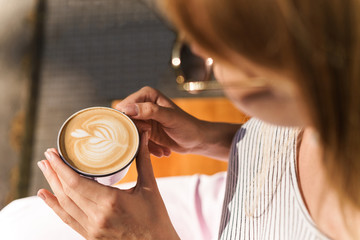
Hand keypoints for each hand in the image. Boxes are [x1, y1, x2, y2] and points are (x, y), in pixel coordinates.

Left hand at [37, 132, 178, 239]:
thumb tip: (143, 136)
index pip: (76, 183)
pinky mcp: (91, 236)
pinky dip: (55, 206)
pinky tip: (46, 196)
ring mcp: (92, 229)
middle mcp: (97, 217)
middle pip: (66, 192)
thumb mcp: (150, 187)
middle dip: (53, 173)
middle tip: (46, 156)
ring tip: (45, 170)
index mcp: (111, 202)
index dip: (61, 167)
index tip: (53, 153)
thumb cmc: (156, 218)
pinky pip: (68, 219)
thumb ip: (143, 160)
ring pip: (64, 206)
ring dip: (51, 187)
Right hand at [115, 86, 205, 156]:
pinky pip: (138, 141)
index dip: (131, 120)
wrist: (197, 140)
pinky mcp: (145, 131)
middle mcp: (142, 105)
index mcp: (147, 94)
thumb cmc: (187, 126)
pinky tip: (162, 152)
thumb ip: (150, 111)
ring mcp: (143, 119)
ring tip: (162, 150)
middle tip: (154, 139)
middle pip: (126, 122)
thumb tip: (127, 109)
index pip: (125, 106)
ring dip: (145, 144)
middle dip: (138, 135)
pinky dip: (149, 149)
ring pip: (131, 134)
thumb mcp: (170, 117)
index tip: (146, 129)